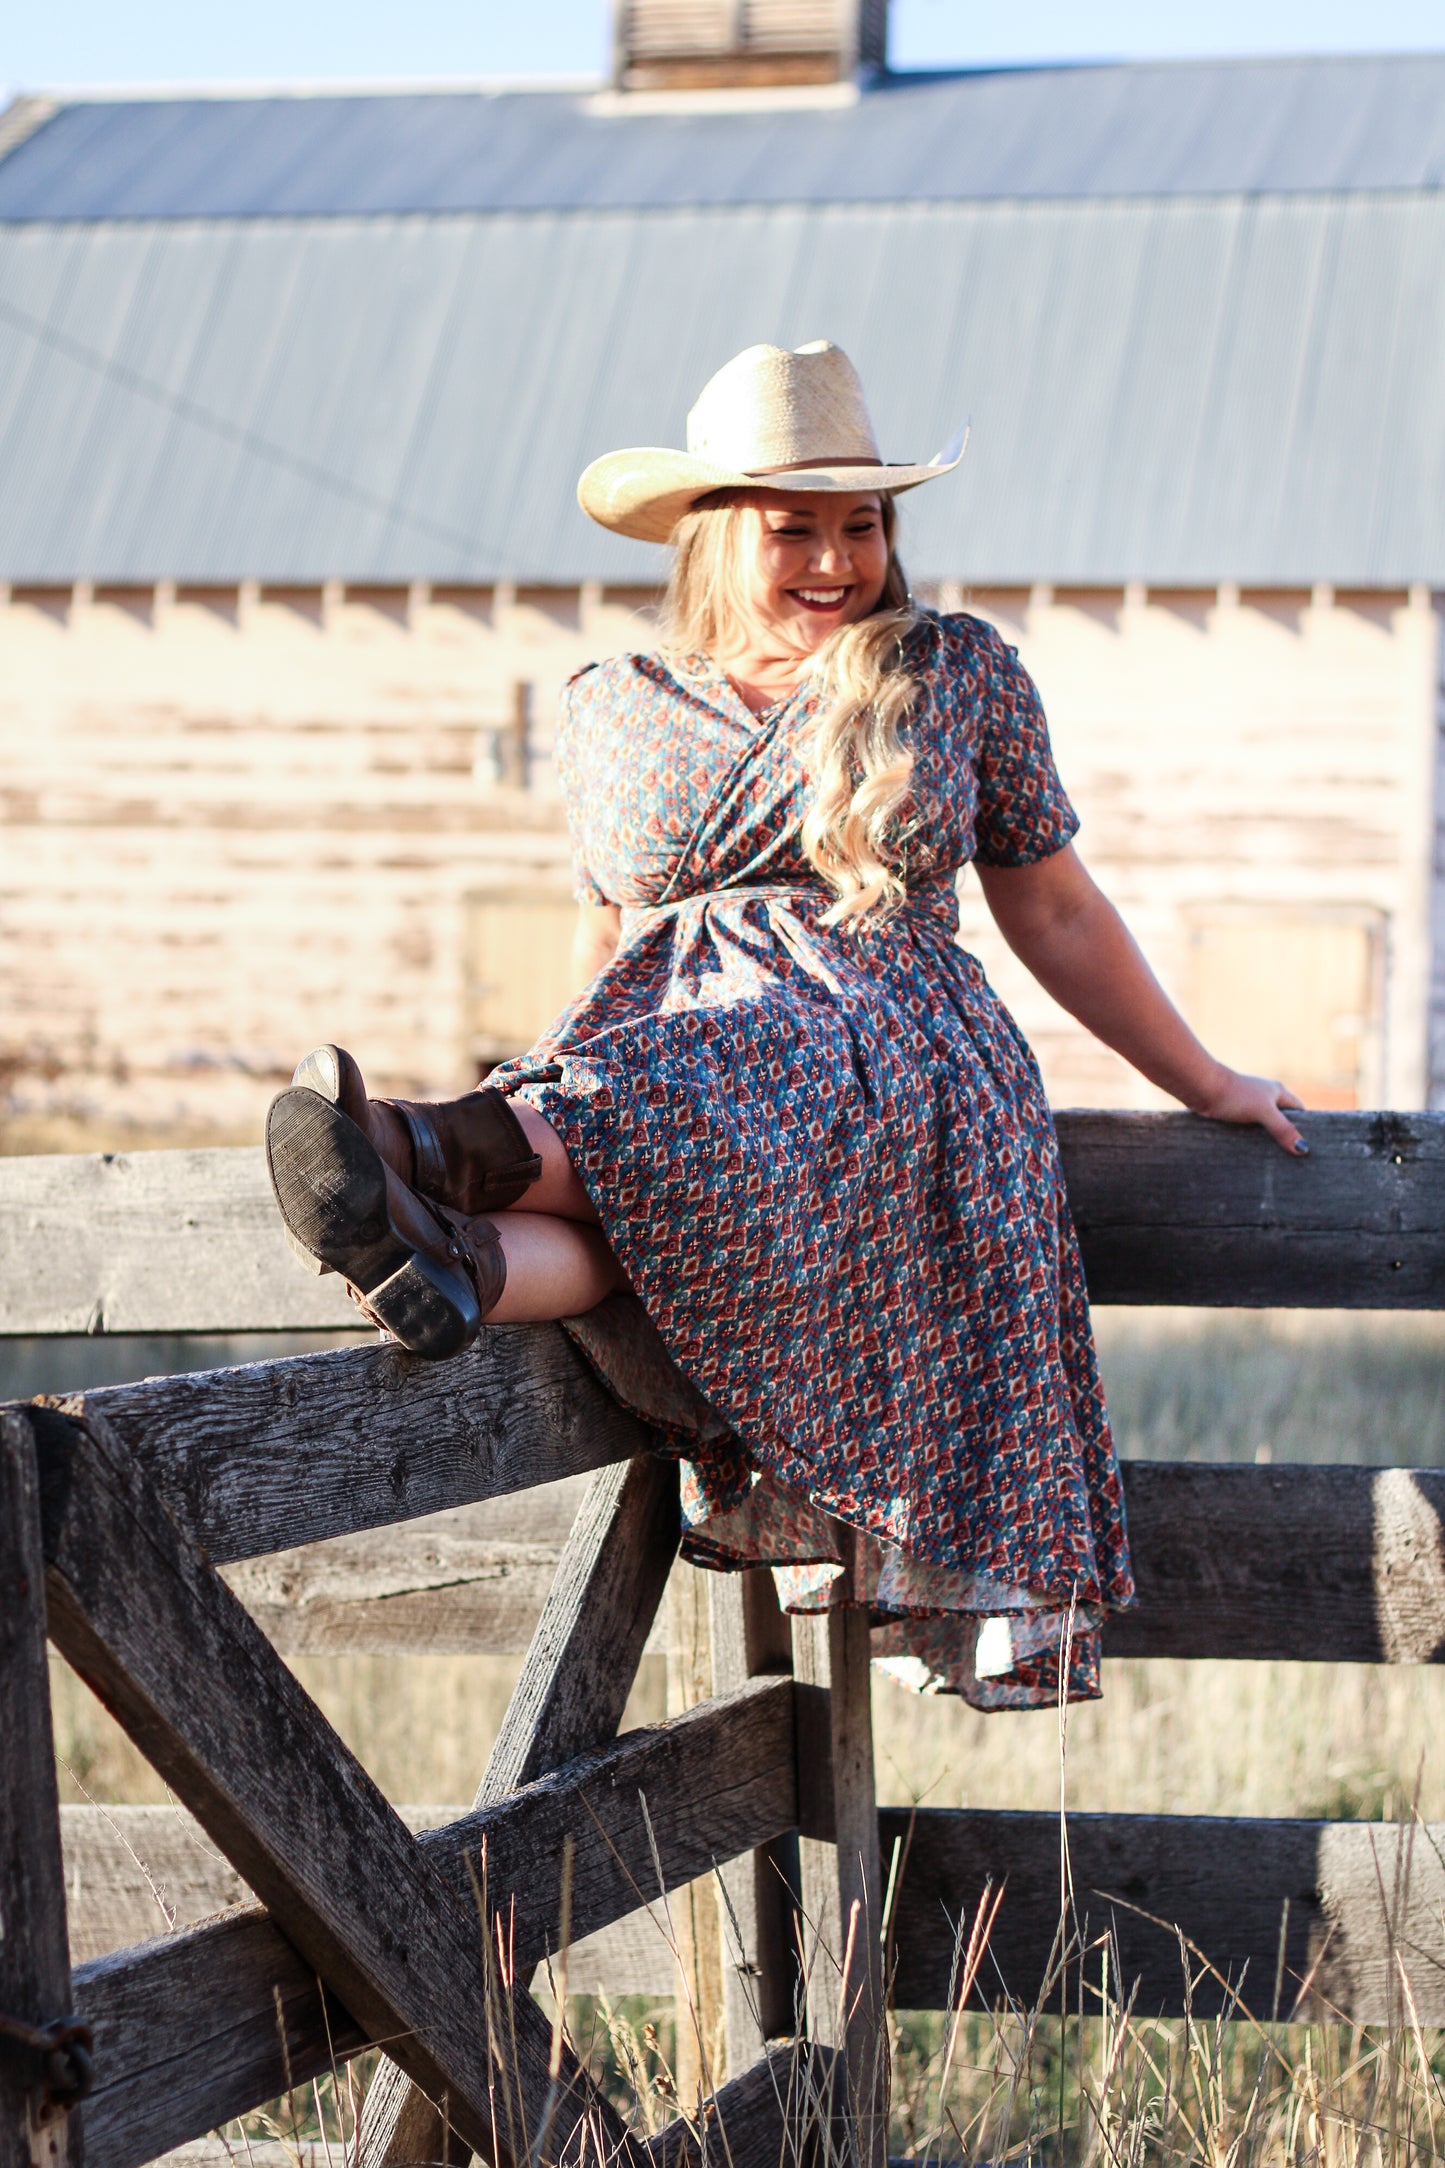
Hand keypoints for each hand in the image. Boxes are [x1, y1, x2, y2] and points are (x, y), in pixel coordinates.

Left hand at [1190, 1065, 1307, 1155]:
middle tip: (1293, 1160)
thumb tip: (1303, 1149)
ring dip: (1266, 1141)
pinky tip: (1251, 1154)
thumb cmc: (1234, 1094)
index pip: (1299, 1110)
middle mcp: (1264, 1098)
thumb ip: (1282, 1129)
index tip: (1309, 1146)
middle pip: (1281, 1120)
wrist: (1201, 1087)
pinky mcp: (1233, 1114)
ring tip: (1273, 1162)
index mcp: (1277, 1092)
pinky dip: (1250, 1140)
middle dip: (1285, 1137)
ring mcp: (1248, 1106)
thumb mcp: (1263, 1112)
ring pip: (1262, 1127)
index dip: (1305, 1126)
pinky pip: (1247, 1129)